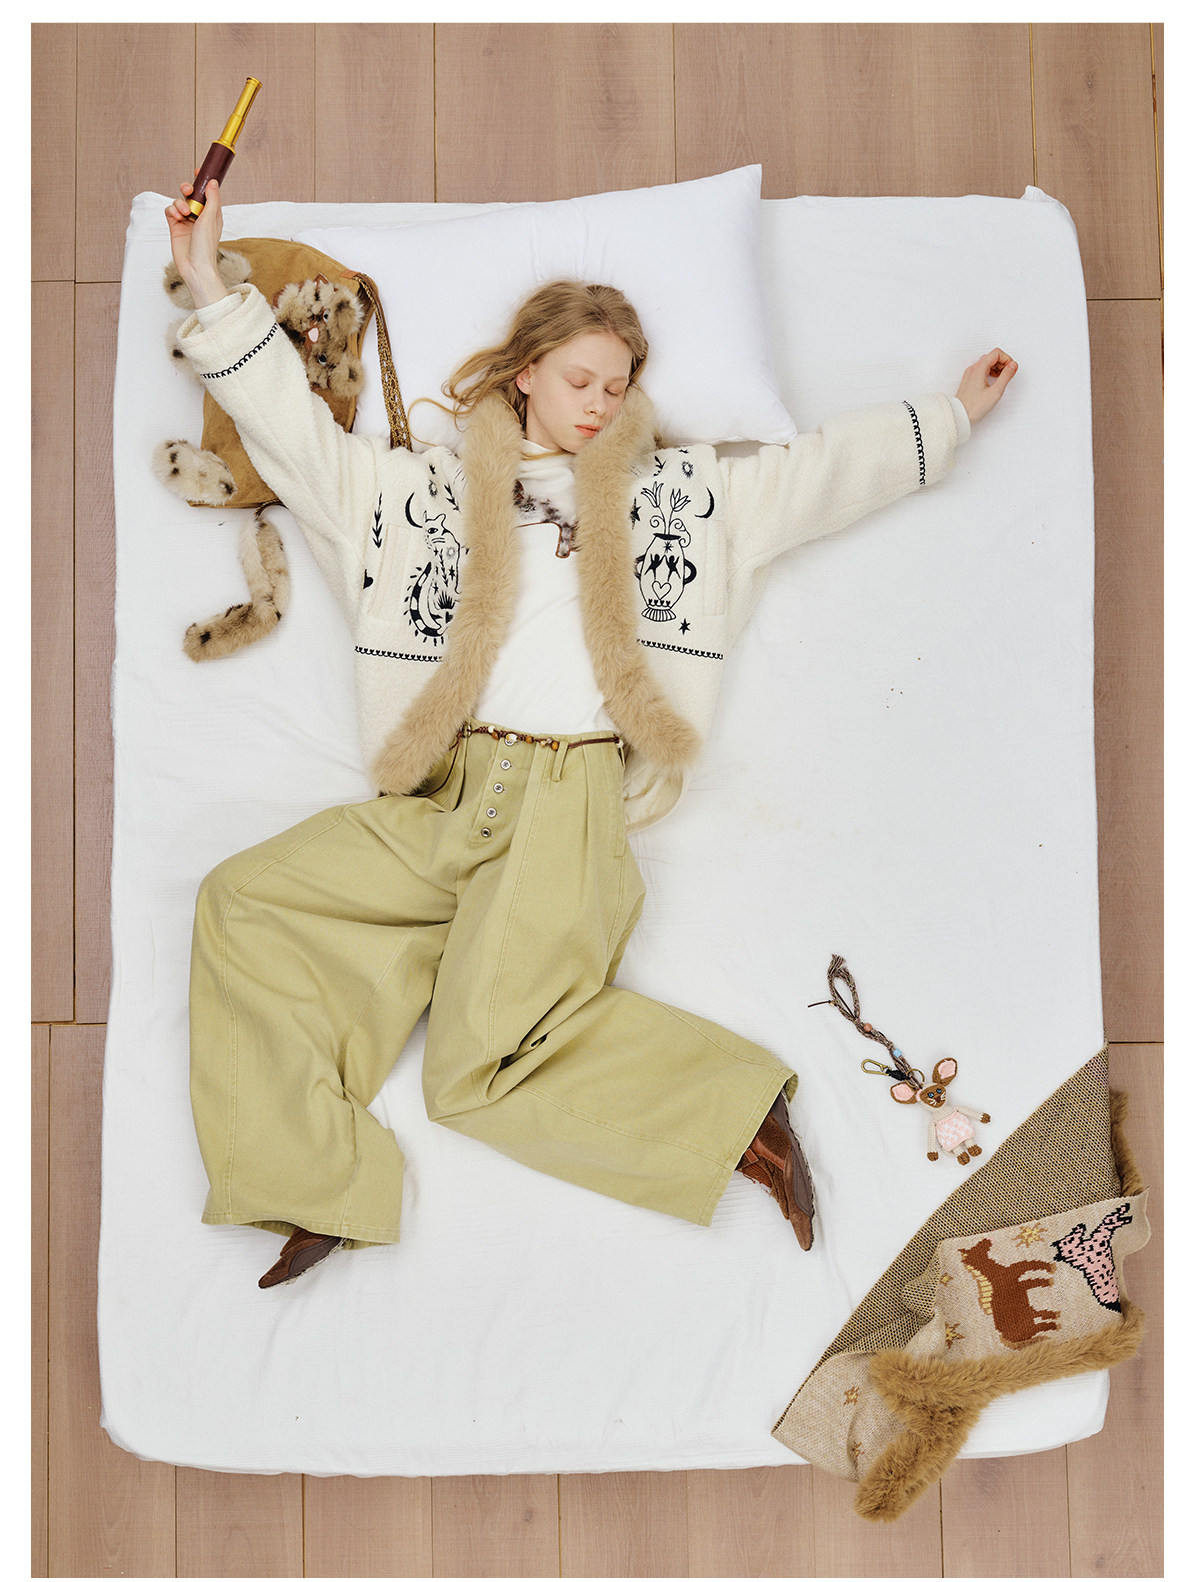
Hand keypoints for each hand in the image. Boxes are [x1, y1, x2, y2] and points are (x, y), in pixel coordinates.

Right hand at [164, 176, 226, 306]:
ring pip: (179, 201)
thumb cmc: (206, 246)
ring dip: (179, 203)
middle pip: (190, 194)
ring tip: (184, 213)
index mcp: (212, 213)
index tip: (198, 170)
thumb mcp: (211, 218)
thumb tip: (213, 181)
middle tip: (187, 189)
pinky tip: (176, 217)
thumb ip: (211, 199)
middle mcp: (199, 216)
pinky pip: (170, 210)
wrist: (195, 266)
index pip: (207, 192)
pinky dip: (172, 210)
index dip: (202, 181)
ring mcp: (186, 221)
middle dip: (187, 188)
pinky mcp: (175, 226)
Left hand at [955, 348, 1017, 425]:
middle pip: (992, 356)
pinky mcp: (969, 380)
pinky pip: (981, 370)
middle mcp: (973, 368)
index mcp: (979, 368)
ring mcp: (970, 374)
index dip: (1007, 359)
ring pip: (986, 363)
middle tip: (1007, 375)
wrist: (959, 416)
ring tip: (1001, 379)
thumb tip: (1013, 365)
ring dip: (997, 367)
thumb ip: (1006, 376)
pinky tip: (993, 382)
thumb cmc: (974, 407)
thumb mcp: (996, 392)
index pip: (997, 353)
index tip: (1011, 369)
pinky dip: (990, 372)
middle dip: (1003, 363)